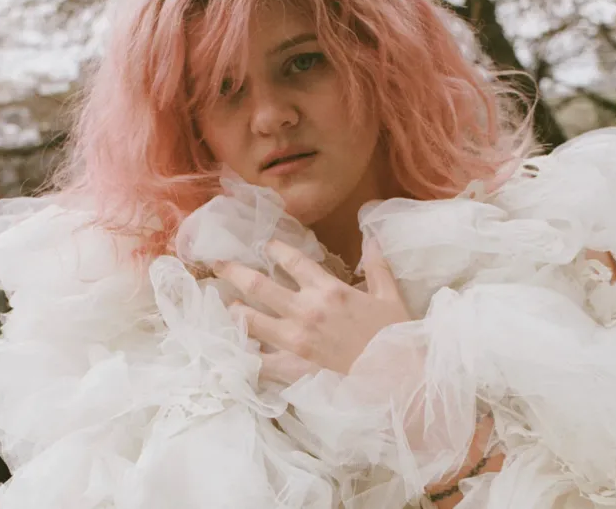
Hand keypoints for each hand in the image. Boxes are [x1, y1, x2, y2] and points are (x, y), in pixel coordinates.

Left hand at [215, 239, 411, 381]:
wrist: (397, 379)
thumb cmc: (395, 336)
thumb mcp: (390, 295)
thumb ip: (377, 265)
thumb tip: (371, 236)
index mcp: (329, 290)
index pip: (293, 261)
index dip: (275, 249)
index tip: (265, 245)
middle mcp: (306, 310)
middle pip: (259, 285)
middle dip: (234, 271)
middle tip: (218, 263)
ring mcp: (295, 340)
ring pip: (251, 320)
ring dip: (234, 310)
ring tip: (227, 304)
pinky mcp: (292, 367)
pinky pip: (259, 360)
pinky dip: (245, 352)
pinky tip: (236, 347)